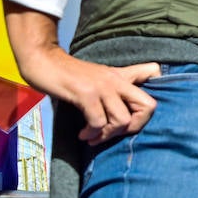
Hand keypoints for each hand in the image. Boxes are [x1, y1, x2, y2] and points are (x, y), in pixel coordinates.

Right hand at [4, 3, 159, 145]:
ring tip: (94, 137)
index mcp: (122, 75)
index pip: (155, 72)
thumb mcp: (99, 78)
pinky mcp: (86, 93)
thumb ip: (114, 90)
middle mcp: (117, 80)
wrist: (43, 60)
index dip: (152, 93)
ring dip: (108, 135)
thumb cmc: (70, 74)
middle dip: (135, 127)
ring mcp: (102, 86)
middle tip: (115, 133)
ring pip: (122, 120)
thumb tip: (126, 116)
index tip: (134, 114)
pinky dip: (92, 133)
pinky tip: (83, 133)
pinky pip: (98, 122)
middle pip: (149, 106)